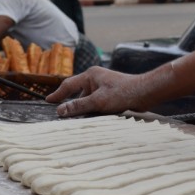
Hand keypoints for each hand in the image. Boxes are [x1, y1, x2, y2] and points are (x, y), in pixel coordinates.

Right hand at [46, 66, 165, 116]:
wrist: (145, 93)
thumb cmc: (123, 93)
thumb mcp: (98, 101)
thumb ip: (79, 106)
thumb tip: (60, 111)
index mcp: (91, 75)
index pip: (69, 85)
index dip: (58, 94)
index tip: (48, 101)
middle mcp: (96, 78)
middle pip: (78, 92)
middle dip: (71, 103)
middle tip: (61, 114)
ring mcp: (104, 86)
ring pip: (88, 98)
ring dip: (84, 108)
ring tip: (77, 119)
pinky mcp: (111, 93)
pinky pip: (97, 101)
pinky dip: (93, 109)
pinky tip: (94, 117)